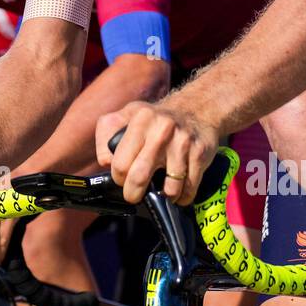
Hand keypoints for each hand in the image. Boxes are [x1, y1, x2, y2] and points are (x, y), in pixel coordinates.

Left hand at [95, 98, 219, 205]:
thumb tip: (106, 163)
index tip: (122, 179)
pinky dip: (182, 196)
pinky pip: (189, 189)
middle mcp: (162, 130)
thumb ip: (107, 136)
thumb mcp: (126, 115)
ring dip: (163, 197)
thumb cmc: (155, 119)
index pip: (120, 163)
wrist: (197, 108)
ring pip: (169, 189)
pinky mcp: (200, 154)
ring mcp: (183, 143)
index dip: (118, 178)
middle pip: (139, 177)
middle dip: (133, 194)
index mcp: (140, 119)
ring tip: (160, 190)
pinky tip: (178, 190)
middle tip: (134, 194)